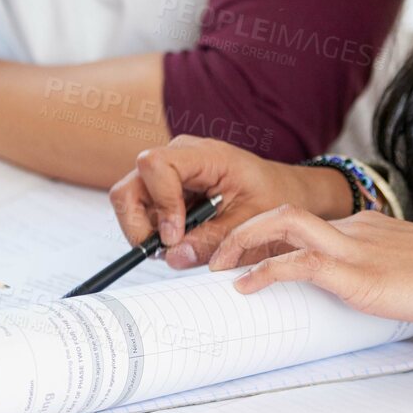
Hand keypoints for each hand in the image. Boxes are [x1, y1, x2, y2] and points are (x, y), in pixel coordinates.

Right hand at [108, 135, 352, 268]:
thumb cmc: (272, 198)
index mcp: (204, 155)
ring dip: (148, 232)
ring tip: (181, 245)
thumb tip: (173, 257)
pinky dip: (156, 233)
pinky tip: (183, 239)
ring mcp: (168, 173)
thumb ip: (212, 240)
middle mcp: (177, 157)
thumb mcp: (250, 225)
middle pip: (130, 187)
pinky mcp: (165, 190)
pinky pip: (143, 212)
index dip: (160, 203)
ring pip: (131, 202)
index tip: (175, 236)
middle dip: (139, 225)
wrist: (282, 192)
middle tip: (166, 251)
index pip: (155, 165)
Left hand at [207, 205, 412, 329]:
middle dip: (240, 230)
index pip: (302, 220)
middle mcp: (355, 227)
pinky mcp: (359, 273)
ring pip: (283, 224)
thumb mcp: (409, 271)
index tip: (242, 256)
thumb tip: (356, 299)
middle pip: (281, 212)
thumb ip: (378, 276)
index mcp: (365, 225)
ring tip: (220, 268)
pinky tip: (248, 288)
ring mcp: (356, 246)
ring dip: (242, 242)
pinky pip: (299, 263)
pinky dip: (266, 272)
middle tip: (216, 257)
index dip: (265, 235)